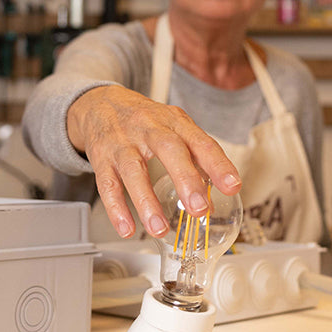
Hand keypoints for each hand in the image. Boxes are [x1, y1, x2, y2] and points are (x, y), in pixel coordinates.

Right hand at [66, 84, 241, 239]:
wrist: (100, 103)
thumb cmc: (144, 120)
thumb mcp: (173, 126)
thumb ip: (194, 157)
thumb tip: (214, 196)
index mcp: (174, 122)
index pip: (200, 141)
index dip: (218, 163)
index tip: (232, 185)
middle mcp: (148, 128)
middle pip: (168, 149)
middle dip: (185, 179)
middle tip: (198, 208)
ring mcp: (122, 142)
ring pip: (133, 169)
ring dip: (146, 201)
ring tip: (160, 229)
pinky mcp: (101, 157)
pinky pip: (107, 184)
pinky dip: (116, 208)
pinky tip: (126, 227)